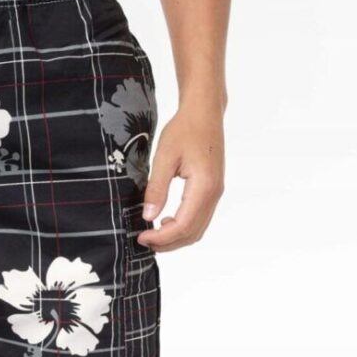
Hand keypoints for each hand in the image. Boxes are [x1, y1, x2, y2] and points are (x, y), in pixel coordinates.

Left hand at [138, 106, 224, 251]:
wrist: (205, 113)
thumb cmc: (184, 129)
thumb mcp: (164, 157)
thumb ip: (157, 188)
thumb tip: (148, 216)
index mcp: (204, 186)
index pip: (183, 225)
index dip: (161, 237)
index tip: (141, 237)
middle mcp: (214, 194)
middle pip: (192, 233)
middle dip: (167, 243)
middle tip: (143, 240)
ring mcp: (216, 193)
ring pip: (198, 229)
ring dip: (176, 237)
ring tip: (152, 233)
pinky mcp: (212, 190)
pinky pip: (200, 219)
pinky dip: (183, 227)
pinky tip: (165, 220)